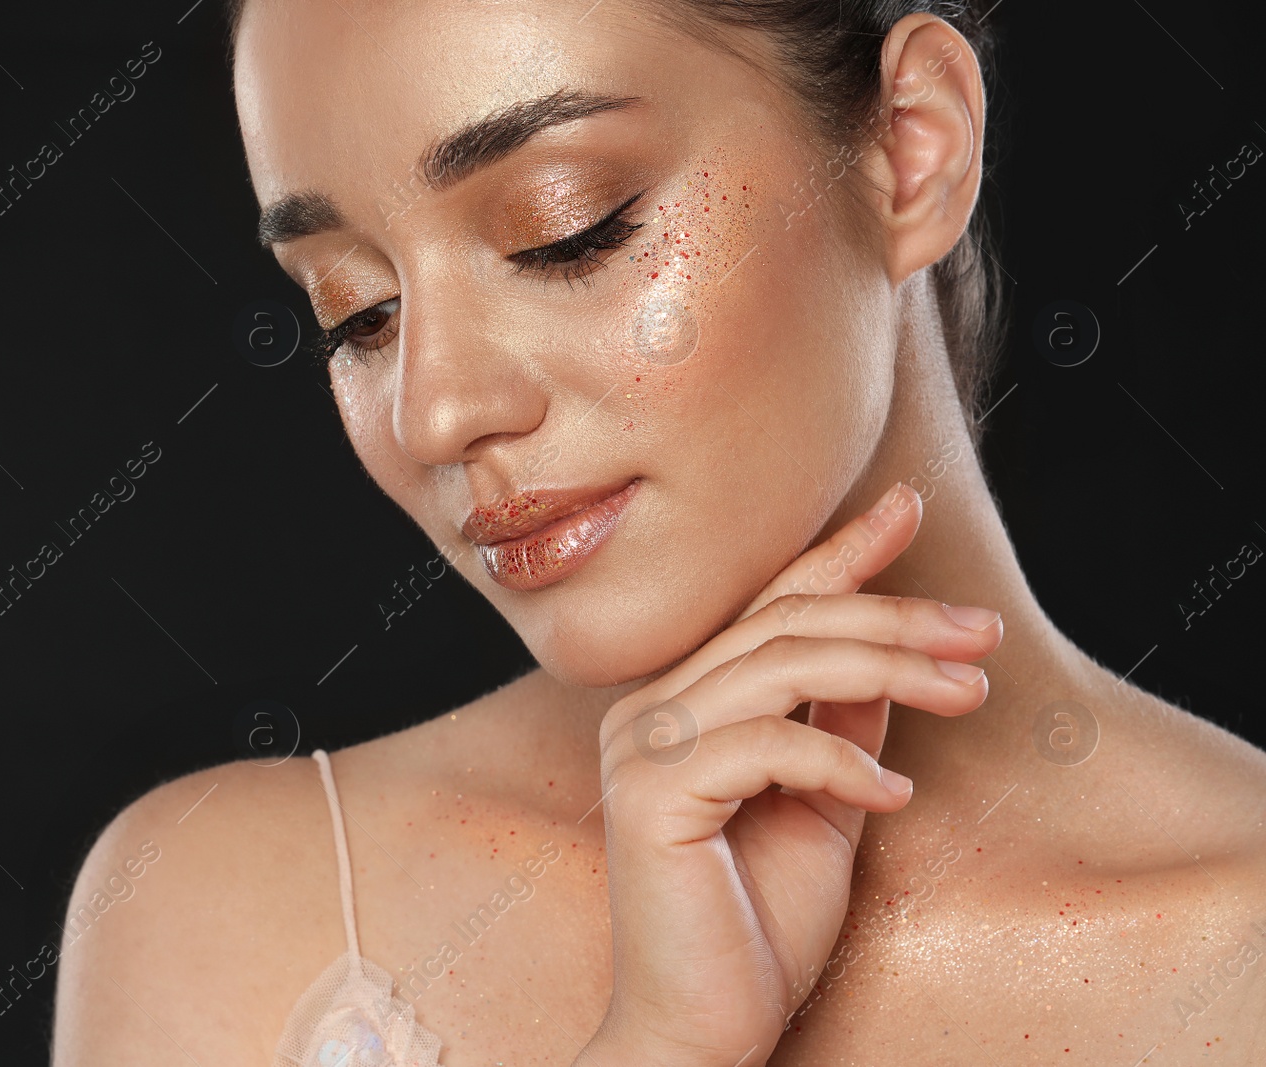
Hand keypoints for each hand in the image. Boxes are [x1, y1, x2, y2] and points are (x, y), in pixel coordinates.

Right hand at [579, 482, 1002, 1066]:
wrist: (700, 1028)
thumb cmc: (757, 924)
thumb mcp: (823, 806)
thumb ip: (842, 724)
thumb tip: (892, 653)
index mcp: (682, 703)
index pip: (767, 607)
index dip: (840, 554)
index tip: (906, 508)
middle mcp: (648, 709)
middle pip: (782, 624)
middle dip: (893, 615)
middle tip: (981, 630)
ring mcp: (640, 747)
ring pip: (776, 666)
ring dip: (888, 669)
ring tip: (967, 691)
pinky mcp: (648, 796)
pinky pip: (764, 746)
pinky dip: (841, 763)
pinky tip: (894, 798)